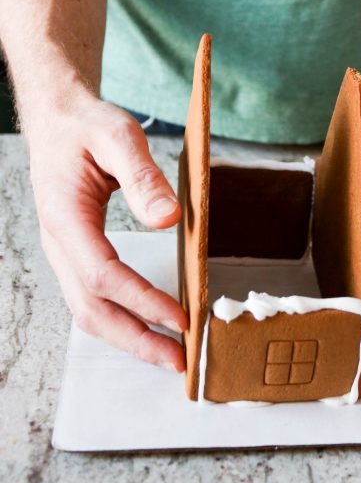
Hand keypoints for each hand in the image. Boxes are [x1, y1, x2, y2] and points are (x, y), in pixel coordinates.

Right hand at [26, 89, 186, 370]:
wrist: (58, 121)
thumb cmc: (87, 126)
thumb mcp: (118, 135)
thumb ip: (142, 176)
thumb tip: (168, 218)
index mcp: (65, 217)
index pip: (102, 275)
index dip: (141, 300)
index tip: (180, 318)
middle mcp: (58, 243)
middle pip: (90, 308)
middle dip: (135, 339)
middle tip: (179, 360)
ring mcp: (63, 252)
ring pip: (88, 310)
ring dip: (129, 336)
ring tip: (169, 352)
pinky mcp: (75, 254)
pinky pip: (93, 298)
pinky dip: (122, 318)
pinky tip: (150, 324)